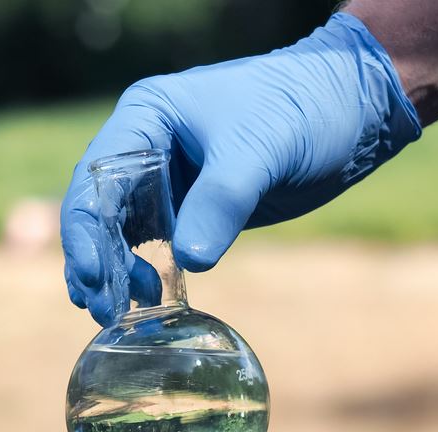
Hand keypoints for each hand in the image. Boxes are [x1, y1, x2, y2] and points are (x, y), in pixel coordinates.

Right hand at [61, 13, 420, 326]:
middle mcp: (147, 146)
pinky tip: (146, 302)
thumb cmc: (303, 109)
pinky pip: (155, 244)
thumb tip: (190, 261)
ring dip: (115, 273)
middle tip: (101, 310)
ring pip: (121, 232)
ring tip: (116, 316)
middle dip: (96, 260)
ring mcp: (168, 179)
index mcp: (147, 116)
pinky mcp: (194, 206)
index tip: (93, 274)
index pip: (96, 177)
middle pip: (99, 210)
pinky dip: (145, 273)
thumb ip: (222, 201)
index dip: (86, 229)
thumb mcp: (261, 151)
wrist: (351, 109)